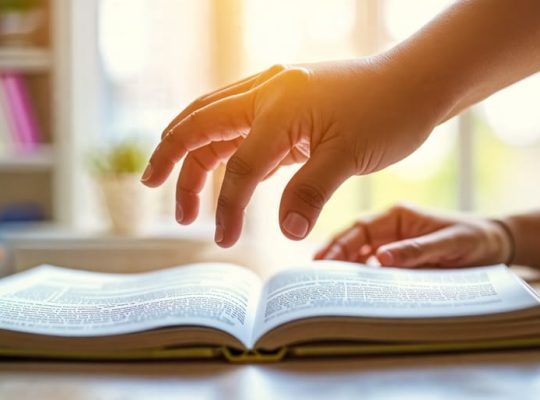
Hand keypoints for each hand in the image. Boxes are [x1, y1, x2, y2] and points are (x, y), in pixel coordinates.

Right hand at [141, 58, 447, 246]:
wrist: (413, 83)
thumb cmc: (388, 111)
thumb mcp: (351, 155)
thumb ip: (311, 191)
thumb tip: (285, 231)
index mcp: (280, 103)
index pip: (240, 164)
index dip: (227, 206)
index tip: (224, 239)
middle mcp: (267, 91)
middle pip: (200, 124)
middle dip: (172, 158)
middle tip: (151, 187)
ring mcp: (272, 94)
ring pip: (215, 123)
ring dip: (193, 155)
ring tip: (184, 195)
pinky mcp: (282, 105)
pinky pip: (239, 126)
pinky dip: (223, 150)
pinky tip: (222, 174)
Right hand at [315, 204, 512, 267]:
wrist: (492, 245)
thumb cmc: (473, 239)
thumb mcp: (450, 243)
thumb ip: (417, 250)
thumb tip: (383, 258)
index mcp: (398, 215)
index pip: (360, 227)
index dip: (340, 243)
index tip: (324, 260)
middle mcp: (390, 227)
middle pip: (354, 240)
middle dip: (334, 256)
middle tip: (317, 275)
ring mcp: (392, 242)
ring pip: (360, 253)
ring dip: (345, 267)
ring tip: (328, 284)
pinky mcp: (398, 256)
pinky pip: (374, 265)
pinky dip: (362, 275)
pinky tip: (353, 287)